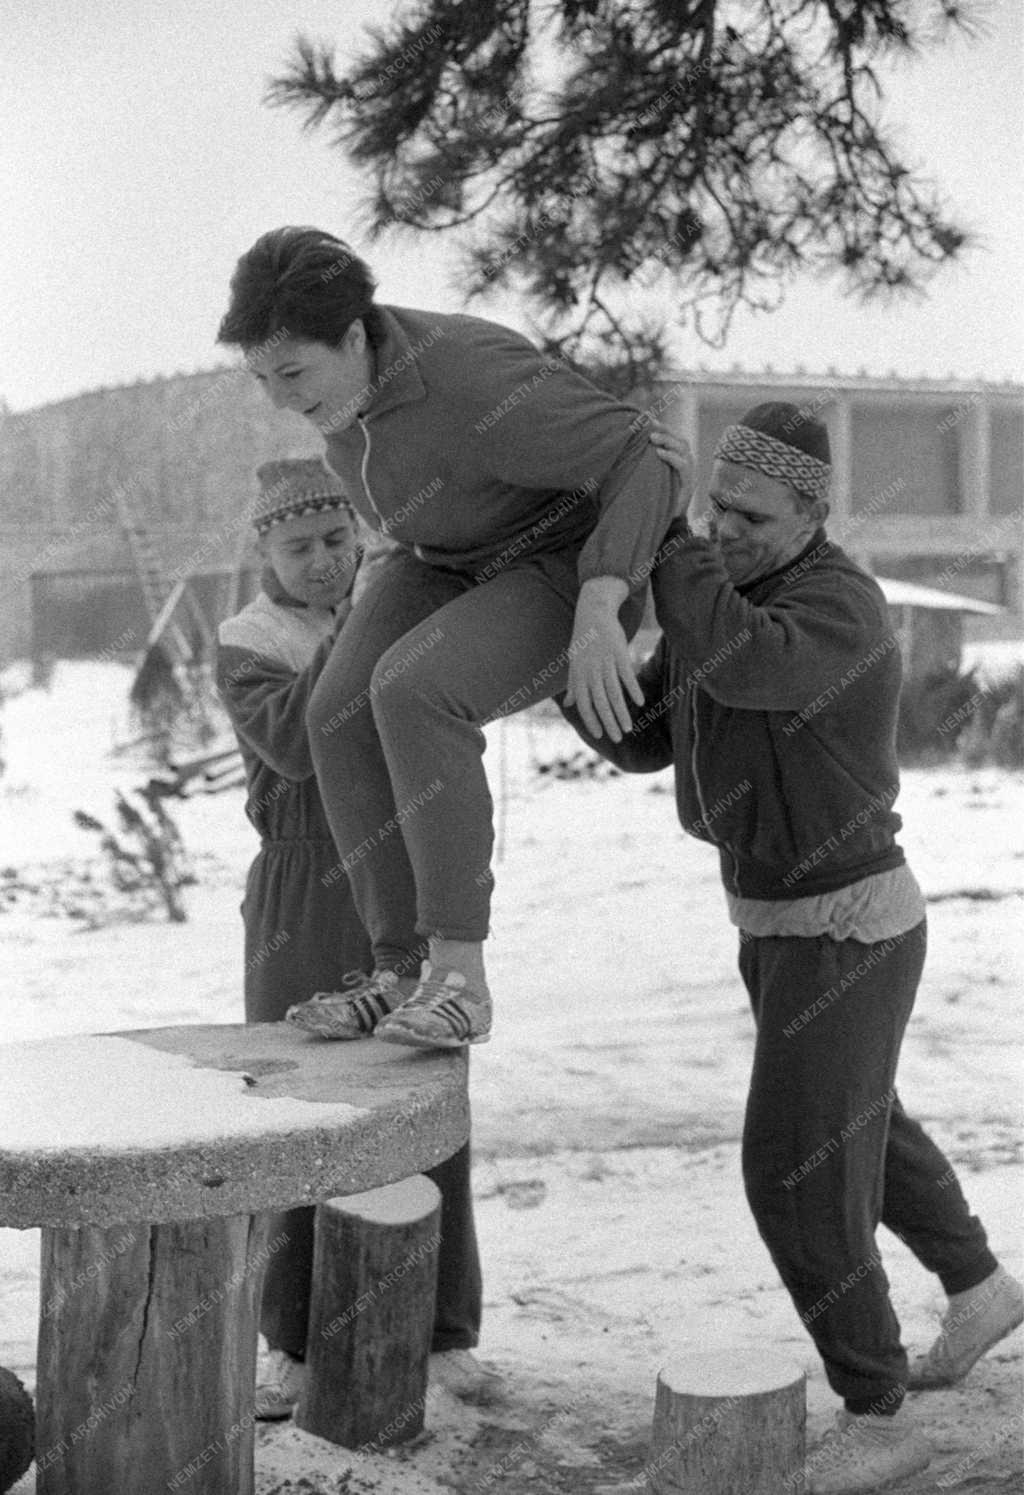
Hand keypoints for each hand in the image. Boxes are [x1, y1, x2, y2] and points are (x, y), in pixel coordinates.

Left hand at [563, 578, 642, 740]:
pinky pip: (626, 675)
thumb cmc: (584, 640)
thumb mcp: (575, 663)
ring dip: (621, 712)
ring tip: (628, 728)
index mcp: (579, 676)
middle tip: (618, 738)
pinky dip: (633, 688)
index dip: (591, 720)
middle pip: (600, 703)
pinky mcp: (619, 653)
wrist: (593, 612)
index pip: (584, 704)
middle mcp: (591, 671)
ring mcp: (605, 662)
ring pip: (614, 693)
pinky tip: (640, 702)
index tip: (600, 735)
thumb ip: (574, 685)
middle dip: (609, 723)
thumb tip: (570, 704)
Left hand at [648, 423, 693, 515]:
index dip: (662, 427)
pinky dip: (671, 457)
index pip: (673, 437)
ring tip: (651, 437)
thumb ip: (646, 463)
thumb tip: (627, 449)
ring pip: (682, 448)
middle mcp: (687, 462)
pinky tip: (659, 453)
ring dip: (667, 440)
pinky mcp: (689, 483)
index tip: (647, 419)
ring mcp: (690, 472)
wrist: (667, 521)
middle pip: (679, 439)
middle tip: (648, 425)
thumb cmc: (656, 497)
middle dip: (664, 430)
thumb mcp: (650, 476)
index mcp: (679, 459)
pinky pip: (683, 465)